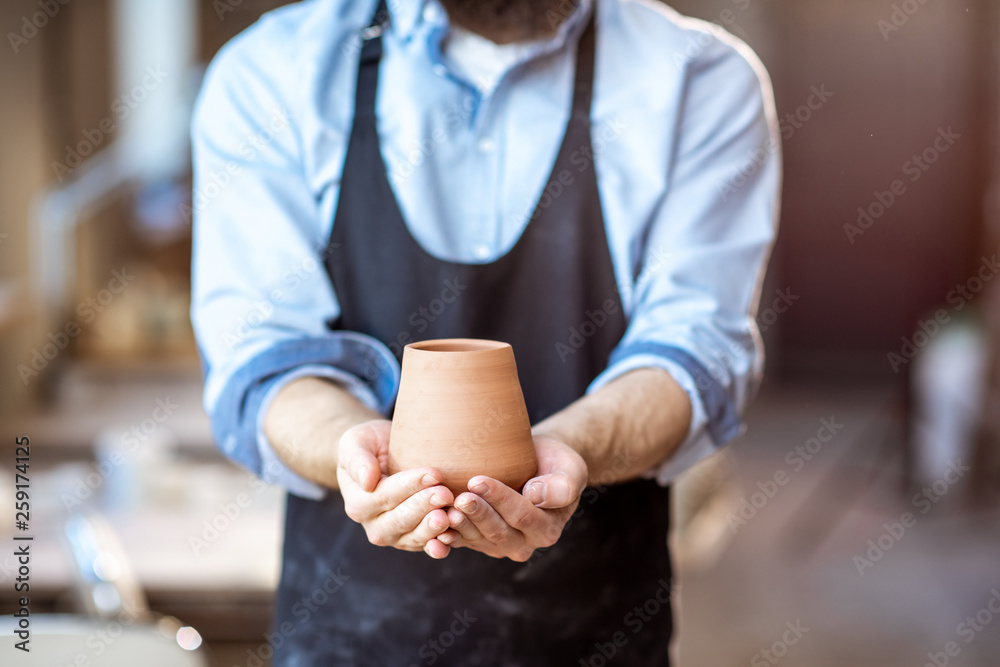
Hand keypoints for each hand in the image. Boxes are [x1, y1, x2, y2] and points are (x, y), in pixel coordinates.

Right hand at [337, 420, 454, 558]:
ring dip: (433, 528)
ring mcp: (394, 536)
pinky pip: (427, 545)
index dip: (410, 485)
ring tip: (450, 515)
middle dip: (424, 507)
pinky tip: (453, 535)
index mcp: (358, 502)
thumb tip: (367, 481)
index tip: (434, 473)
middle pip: (400, 519)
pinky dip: (440, 543)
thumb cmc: (370, 445)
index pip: (385, 495)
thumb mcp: (356, 442)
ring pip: (414, 537)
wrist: (385, 457)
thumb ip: (357, 459)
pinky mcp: (413, 540)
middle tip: (446, 494)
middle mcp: (374, 525)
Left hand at [439, 436, 586, 561]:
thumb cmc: (555, 463)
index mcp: (547, 528)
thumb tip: (536, 495)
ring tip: (444, 508)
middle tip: (459, 497)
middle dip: (477, 515)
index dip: (500, 500)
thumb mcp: (570, 469)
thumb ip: (563, 485)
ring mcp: (499, 544)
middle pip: (498, 531)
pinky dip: (448, 536)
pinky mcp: (479, 540)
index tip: (478, 480)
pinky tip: (433, 525)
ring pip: (478, 538)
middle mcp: (524, 543)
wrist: (538, 464)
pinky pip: (462, 541)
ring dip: (460, 525)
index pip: (523, 516)